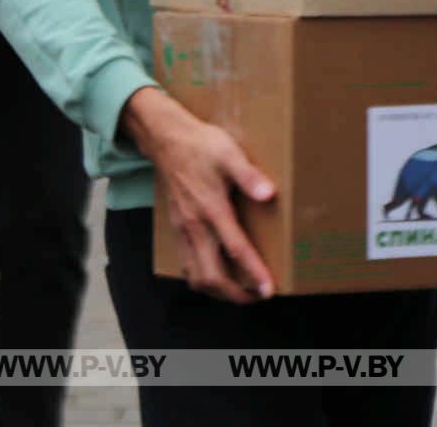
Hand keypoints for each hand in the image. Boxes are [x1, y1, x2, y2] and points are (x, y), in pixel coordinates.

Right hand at [121, 87, 276, 303]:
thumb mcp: (229, 154)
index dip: (253, 273)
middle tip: (257, 296)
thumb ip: (249, 176)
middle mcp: (195, 226)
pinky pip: (186, 264)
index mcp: (212, 209)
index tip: (268, 290)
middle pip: (211, 276)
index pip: (235, 250)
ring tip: (239, 292)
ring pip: (195, 276)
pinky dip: (202, 277)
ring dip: (217, 290)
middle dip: (234, 294)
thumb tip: (269, 194)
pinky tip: (216, 273)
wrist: (167, 140)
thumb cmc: (200, 146)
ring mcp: (183, 230)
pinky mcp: (177, 228)